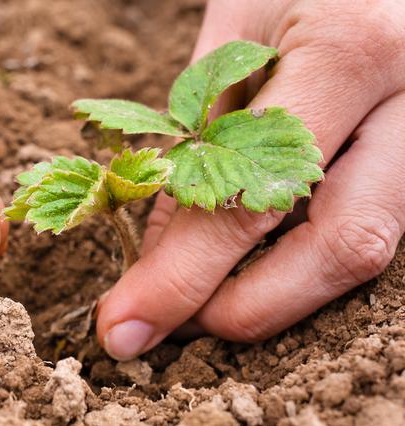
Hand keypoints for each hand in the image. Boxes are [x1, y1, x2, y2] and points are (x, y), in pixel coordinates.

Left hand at [97, 0, 404, 360]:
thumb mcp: (232, 35)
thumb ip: (198, 139)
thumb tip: (160, 247)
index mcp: (351, 52)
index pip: (253, 199)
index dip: (180, 278)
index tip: (123, 324)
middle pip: (340, 248)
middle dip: (243, 308)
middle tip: (171, 324)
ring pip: (365, 250)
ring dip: (276, 295)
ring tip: (202, 300)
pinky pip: (367, 227)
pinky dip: (301, 263)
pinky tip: (249, 266)